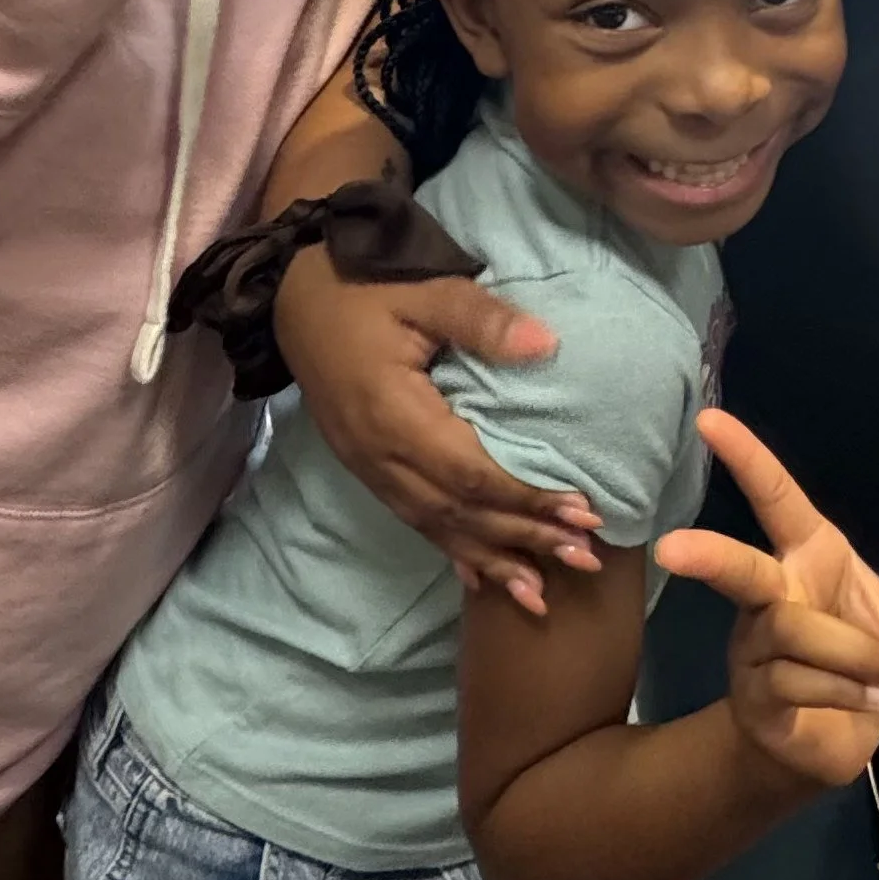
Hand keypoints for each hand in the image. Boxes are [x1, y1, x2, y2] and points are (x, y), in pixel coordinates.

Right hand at [275, 245, 593, 609]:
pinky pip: (413, 519)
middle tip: (585, 557)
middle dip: (523, 537)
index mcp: (394, 415)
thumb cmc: (364, 287)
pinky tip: (481, 578)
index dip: (526, 499)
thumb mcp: (425, 289)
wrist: (293, 298)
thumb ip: (482, 320)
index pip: (471, 474)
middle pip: (459, 511)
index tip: (582, 511)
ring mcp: (368, 467)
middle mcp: (379, 455)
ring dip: (492, 557)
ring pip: (435, 526)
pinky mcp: (365, 468)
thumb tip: (547, 346)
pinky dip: (451, 550)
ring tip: (541, 593)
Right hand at [656, 411, 878, 794]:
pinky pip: (800, 683)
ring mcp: (756, 649)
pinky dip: (850, 691)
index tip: (709, 418)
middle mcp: (773, 596)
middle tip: (669, 550)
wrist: (844, 742)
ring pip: (796, 633)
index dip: (746, 458)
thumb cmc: (874, 665)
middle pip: (738, 569)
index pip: (775, 498)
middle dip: (707, 556)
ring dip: (858, 655)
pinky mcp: (756, 697)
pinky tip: (871, 702)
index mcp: (810, 558)